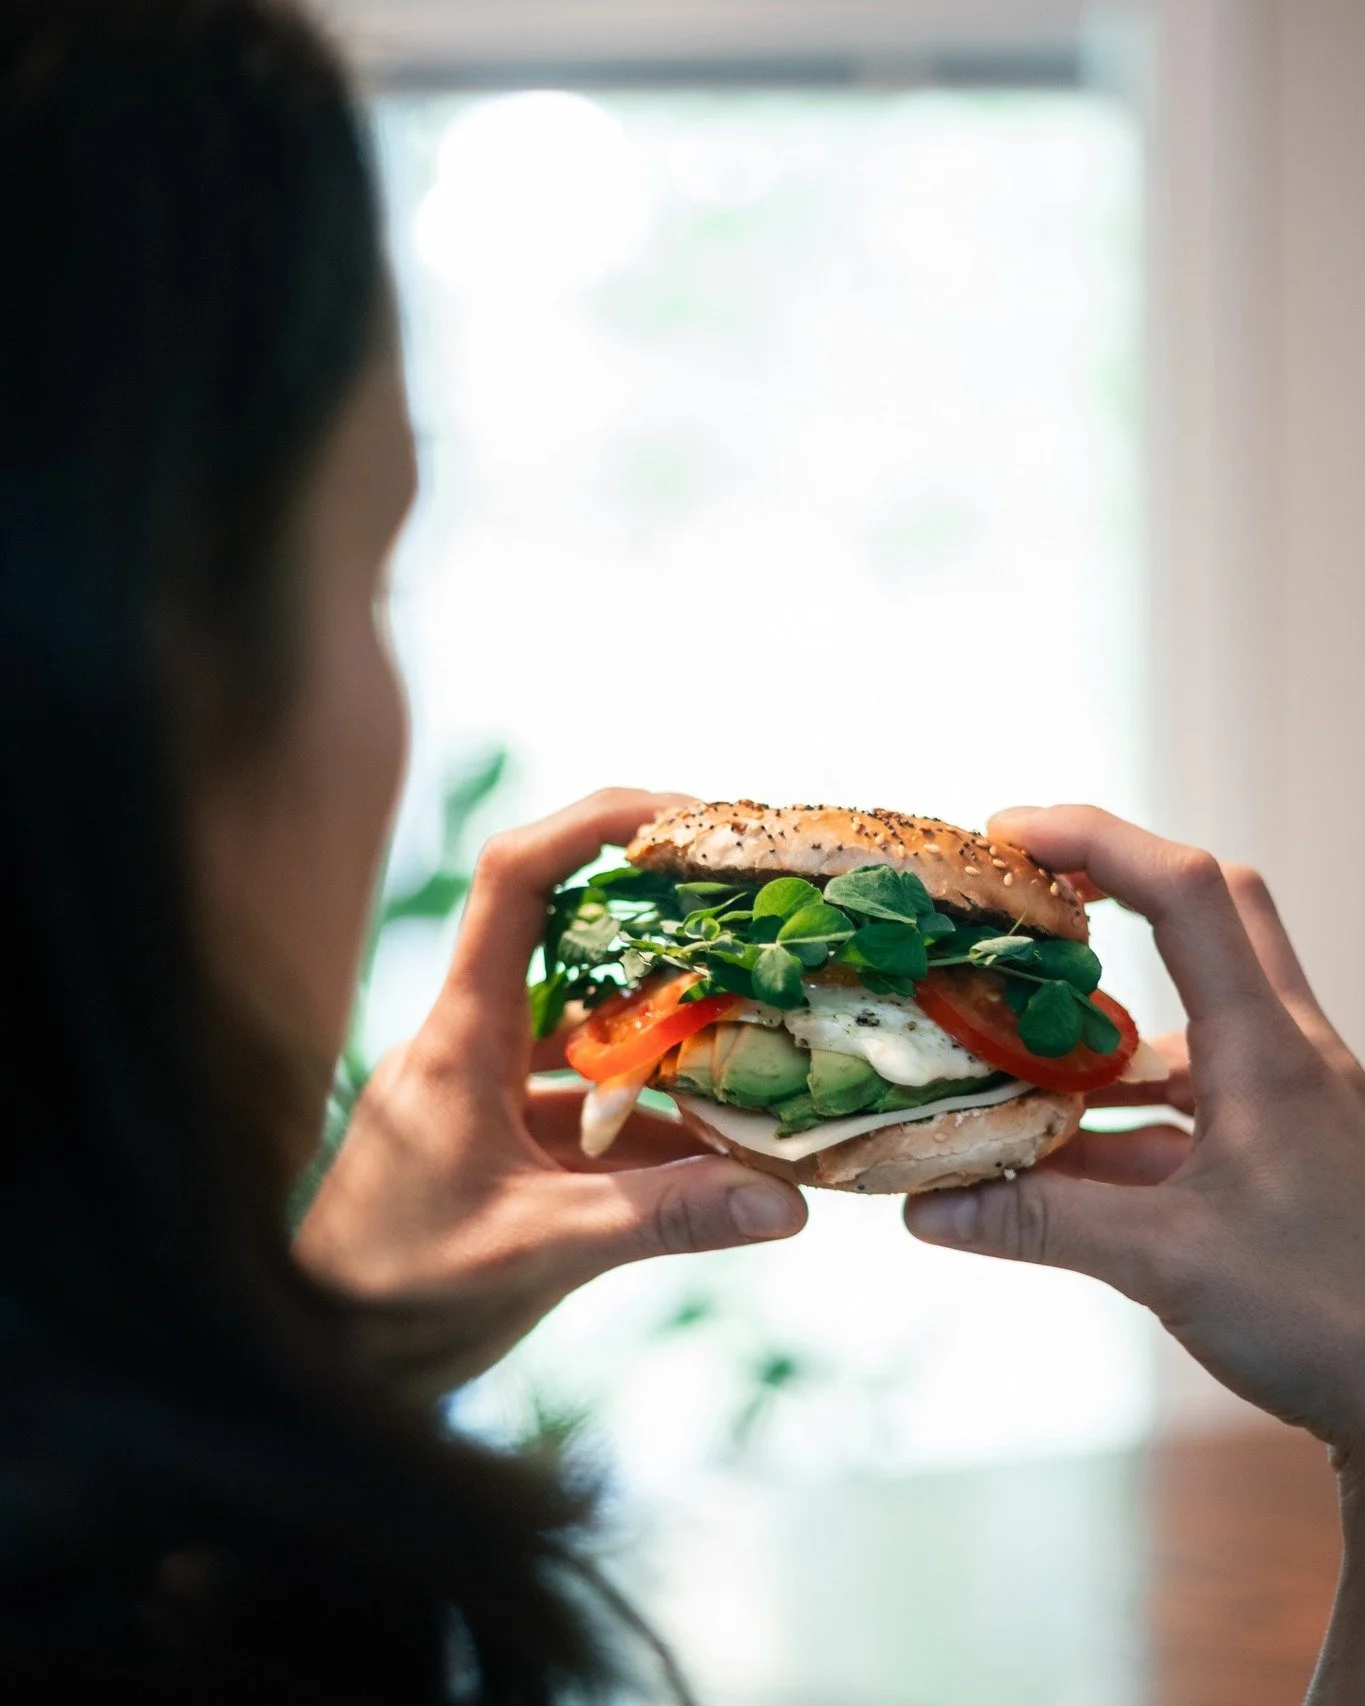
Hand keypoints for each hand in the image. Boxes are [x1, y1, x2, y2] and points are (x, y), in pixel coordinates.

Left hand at [294, 788, 806, 1398]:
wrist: (323, 1355)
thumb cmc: (392, 1294)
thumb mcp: (535, 1249)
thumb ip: (660, 1221)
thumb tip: (784, 1204)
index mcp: (462, 1035)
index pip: (514, 882)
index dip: (591, 824)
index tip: (681, 816)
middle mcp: (474, 1042)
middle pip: (569, 938)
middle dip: (663, 922)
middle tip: (758, 918)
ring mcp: (489, 1091)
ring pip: (593, 1031)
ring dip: (672, 1033)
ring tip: (769, 1032)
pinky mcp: (504, 1142)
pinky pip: (592, 1107)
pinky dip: (658, 1119)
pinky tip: (728, 1146)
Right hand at [904, 805, 1364, 1472]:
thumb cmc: (1332, 1319)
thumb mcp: (1170, 1265)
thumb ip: (1042, 1225)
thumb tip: (927, 1206)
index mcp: (1267, 1051)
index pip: (1187, 894)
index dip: (1096, 840)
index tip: (1007, 834)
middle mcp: (1284, 1055)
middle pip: (1211, 913)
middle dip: (1115, 882)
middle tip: (1023, 896)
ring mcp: (1286, 1103)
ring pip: (1189, 1017)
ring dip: (1101, 1021)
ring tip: (1002, 1042)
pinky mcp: (1279, 1152)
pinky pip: (1186, 1101)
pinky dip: (1115, 1112)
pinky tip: (1049, 1155)